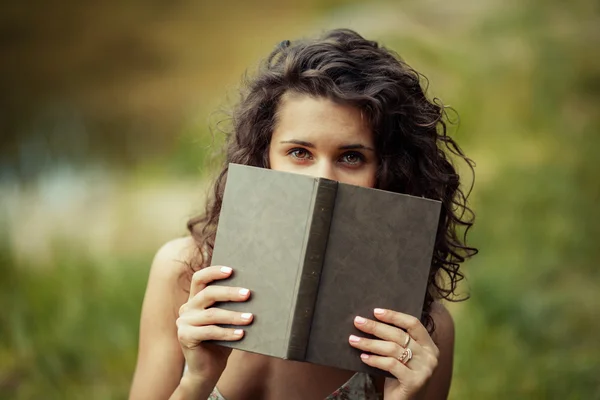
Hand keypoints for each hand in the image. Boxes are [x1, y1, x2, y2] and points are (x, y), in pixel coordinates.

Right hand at [176, 266, 252, 381]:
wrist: (207, 370)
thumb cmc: (221, 342)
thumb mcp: (226, 321)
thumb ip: (231, 307)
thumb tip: (253, 293)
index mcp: (195, 299)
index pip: (200, 279)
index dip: (214, 272)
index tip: (231, 270)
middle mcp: (187, 308)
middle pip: (208, 294)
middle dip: (230, 293)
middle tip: (248, 294)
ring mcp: (183, 322)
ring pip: (212, 314)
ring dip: (233, 315)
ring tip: (250, 317)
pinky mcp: (184, 336)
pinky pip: (209, 332)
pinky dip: (227, 333)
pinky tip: (241, 334)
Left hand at [348, 308, 438, 399]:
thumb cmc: (399, 378)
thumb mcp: (402, 358)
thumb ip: (396, 342)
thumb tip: (372, 321)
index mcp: (430, 346)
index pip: (413, 323)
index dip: (394, 316)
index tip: (375, 311)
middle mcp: (431, 356)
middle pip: (399, 335)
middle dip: (376, 327)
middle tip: (358, 321)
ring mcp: (424, 369)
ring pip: (393, 349)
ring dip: (370, 343)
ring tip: (354, 340)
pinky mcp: (415, 381)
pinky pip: (391, 364)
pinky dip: (375, 359)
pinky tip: (363, 357)